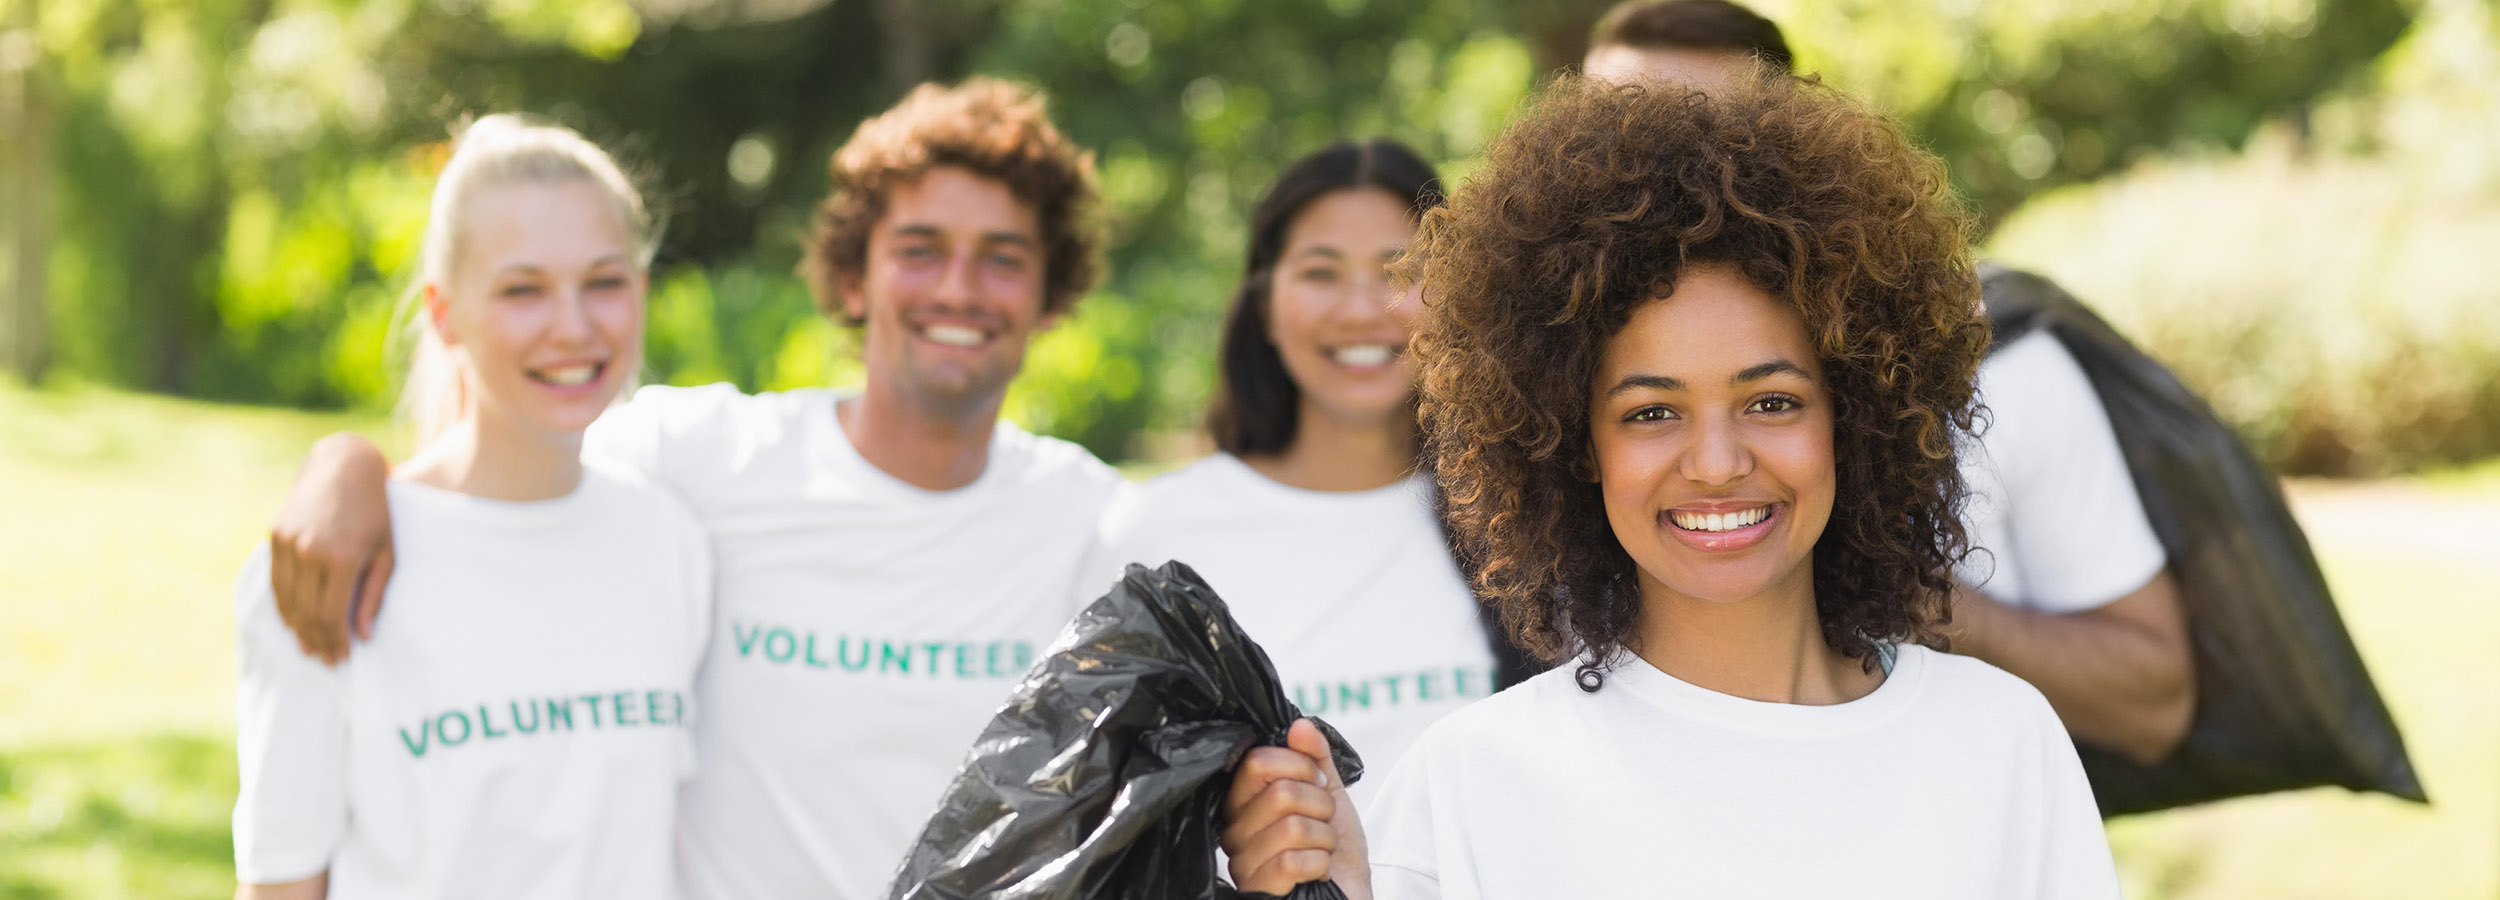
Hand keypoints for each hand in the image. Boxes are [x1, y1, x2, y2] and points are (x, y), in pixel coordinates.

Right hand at [268, 434, 393, 664]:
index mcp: (340, 557)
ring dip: (297, 627)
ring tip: (309, 646)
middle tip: (326, 660)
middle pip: (307, 612)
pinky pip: (275, 580)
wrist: (345, 465)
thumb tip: (362, 634)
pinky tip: (294, 620)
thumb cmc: (377, 511)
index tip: (341, 658)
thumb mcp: (387, 552)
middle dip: (316, 640)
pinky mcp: (275, 534)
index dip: (335, 640)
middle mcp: (309, 551)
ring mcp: (287, 542)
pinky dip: (283, 604)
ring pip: (286, 599)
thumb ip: (373, 595)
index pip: (331, 614)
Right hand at [1220, 719, 1369, 897]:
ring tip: (1322, 848)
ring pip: (1291, 827)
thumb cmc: (1335, 848)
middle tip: (1324, 821)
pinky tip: (1317, 870)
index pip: (1256, 761)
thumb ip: (1315, 757)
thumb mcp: (1330, 793)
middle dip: (1320, 805)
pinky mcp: (1258, 888)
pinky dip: (1320, 864)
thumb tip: (1299, 725)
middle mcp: (1234, 829)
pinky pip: (1293, 861)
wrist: (1348, 894)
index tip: (1318, 782)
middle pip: (1279, 792)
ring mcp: (1242, 861)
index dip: (1299, 765)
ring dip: (1323, 838)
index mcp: (1244, 801)